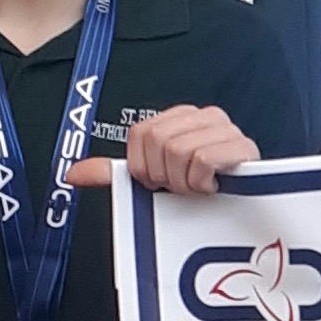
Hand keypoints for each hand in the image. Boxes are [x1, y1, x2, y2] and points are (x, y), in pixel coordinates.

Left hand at [75, 102, 259, 195]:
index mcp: (182, 117)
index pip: (141, 134)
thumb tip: (73, 173)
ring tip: (199, 187)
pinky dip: (203, 181)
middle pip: (158, 142)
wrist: (247, 204)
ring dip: (186, 182)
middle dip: (166, 176)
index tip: (162, 181)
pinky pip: (204, 160)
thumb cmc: (202, 188)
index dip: (145, 167)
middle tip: (183, 186)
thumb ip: (116, 172)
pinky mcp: (244, 148)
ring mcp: (227, 129)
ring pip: (179, 152)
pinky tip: (215, 186)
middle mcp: (205, 116)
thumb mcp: (155, 177)